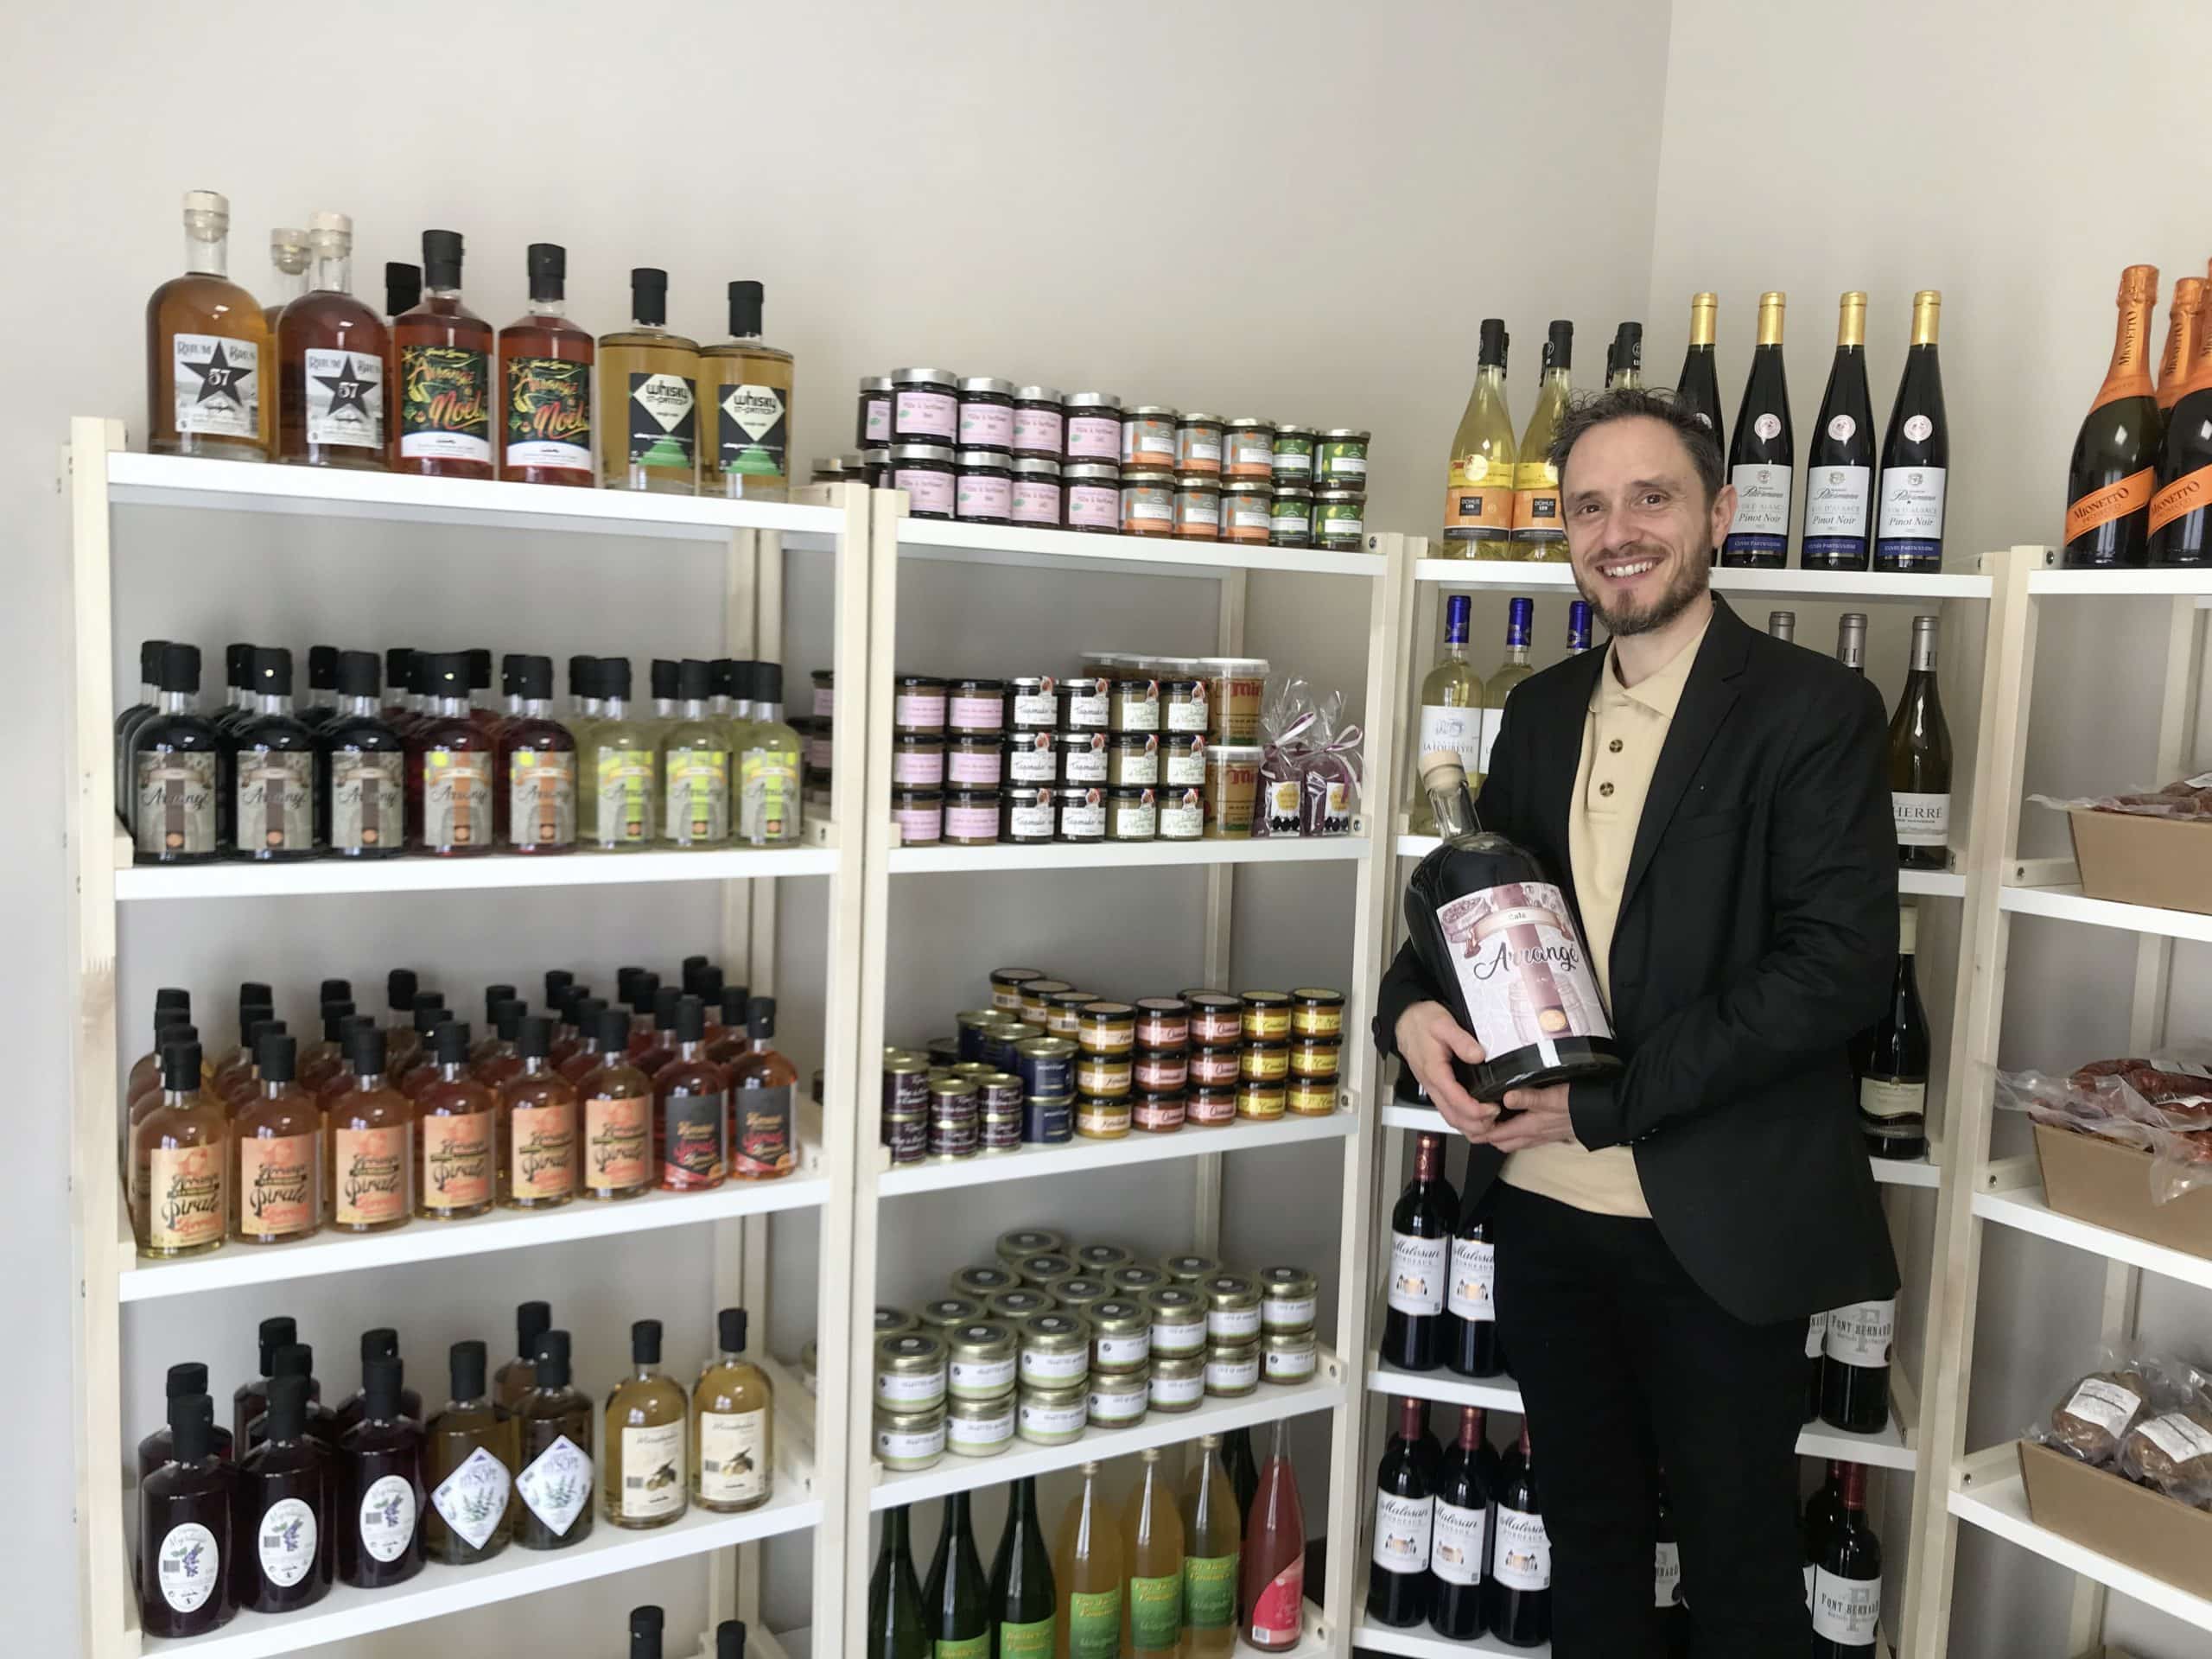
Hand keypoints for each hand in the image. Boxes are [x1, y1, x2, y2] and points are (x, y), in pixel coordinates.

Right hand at [1393, 1001, 1497, 1139]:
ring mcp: (1433, 1088)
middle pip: (1452, 1116)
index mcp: (1435, 1071)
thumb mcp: (1443, 1024)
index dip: (1476, 1110)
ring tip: (1490, 1123)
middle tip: (1496, 1120)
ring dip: (1469, 1126)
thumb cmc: (1422, 1022)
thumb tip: (1478, 1055)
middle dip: (1475, 1124)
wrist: (1405, 1020)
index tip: (1493, 1108)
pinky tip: (1477, 1118)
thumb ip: (1461, 1040)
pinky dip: (1463, 1119)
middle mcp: (1432, 1084)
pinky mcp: (1436, 1087)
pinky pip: (1448, 1110)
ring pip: (1449, 1117)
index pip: (1456, 1100)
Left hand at [1471, 1083, 1577, 1152]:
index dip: (1479, 1130)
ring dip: (1498, 1135)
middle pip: (1500, 1143)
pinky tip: (1511, 1120)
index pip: (1495, 1135)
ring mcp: (1539, 1137)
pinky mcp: (1546, 1134)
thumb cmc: (1576, 1104)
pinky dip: (1511, 1132)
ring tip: (1487, 1121)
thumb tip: (1505, 1097)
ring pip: (1511, 1142)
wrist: (1599, 1113)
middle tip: (1472, 1121)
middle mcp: (1531, 1136)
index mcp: (1528, 1128)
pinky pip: (1522, 1139)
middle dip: (1484, 1135)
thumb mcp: (1550, 1097)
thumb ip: (1528, 1098)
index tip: (1467, 1120)